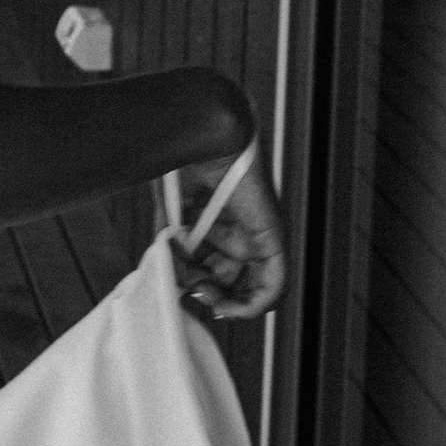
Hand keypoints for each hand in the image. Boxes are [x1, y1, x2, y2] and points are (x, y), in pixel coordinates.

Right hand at [171, 151, 286, 321]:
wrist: (202, 137)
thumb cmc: (185, 163)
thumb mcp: (171, 216)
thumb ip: (173, 249)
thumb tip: (172, 283)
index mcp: (214, 224)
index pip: (210, 267)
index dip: (195, 284)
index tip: (179, 288)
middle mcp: (237, 233)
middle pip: (228, 280)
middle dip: (207, 293)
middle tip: (188, 290)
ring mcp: (256, 236)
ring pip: (251, 287)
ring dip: (227, 302)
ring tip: (203, 292)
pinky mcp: (271, 237)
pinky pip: (274, 283)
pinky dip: (256, 304)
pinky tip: (231, 307)